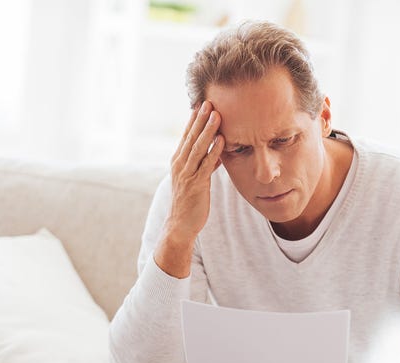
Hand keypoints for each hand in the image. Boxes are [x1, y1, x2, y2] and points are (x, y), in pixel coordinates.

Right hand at [168, 100, 223, 240]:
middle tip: (208, 101)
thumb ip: (204, 164)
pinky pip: (206, 165)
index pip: (186, 136)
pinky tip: (221, 140)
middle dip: (200, 119)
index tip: (201, 104)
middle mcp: (180, 165)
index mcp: (178, 161)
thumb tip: (216, 152)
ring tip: (216, 114)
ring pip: (197, 148)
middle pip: (191, 137)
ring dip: (207, 130)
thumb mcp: (194, 180)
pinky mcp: (196, 185)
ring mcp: (187, 174)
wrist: (180, 225)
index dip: (193, 120)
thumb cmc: (189, 202)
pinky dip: (213, 151)